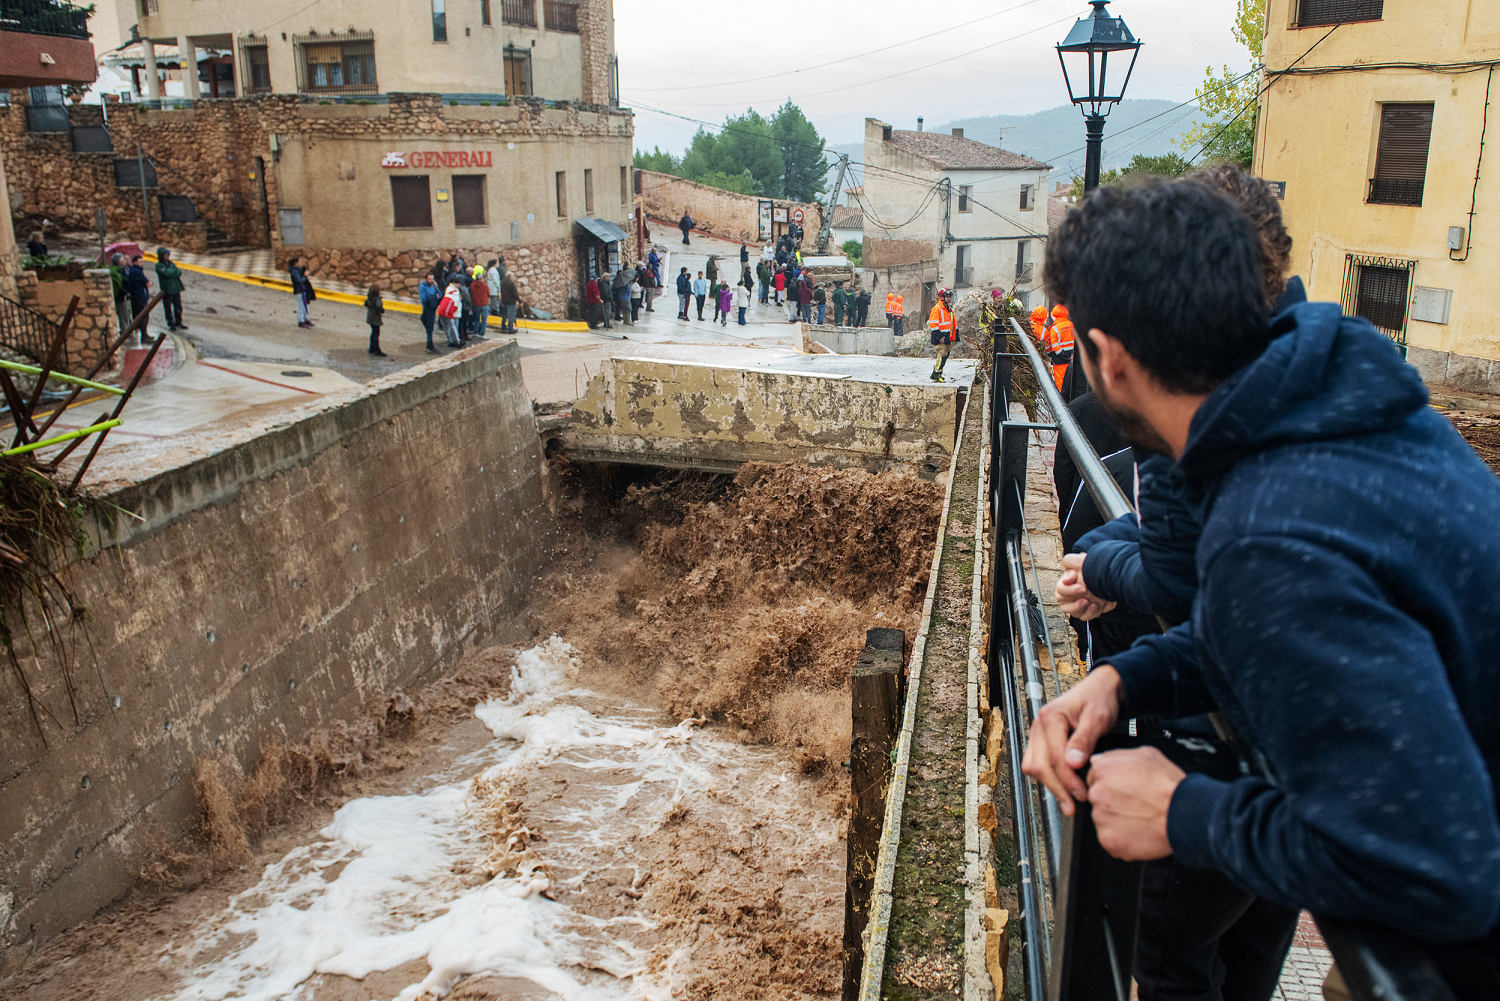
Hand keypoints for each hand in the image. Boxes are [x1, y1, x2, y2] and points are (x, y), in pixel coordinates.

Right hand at [1022, 665, 1123, 813]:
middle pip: (1038, 765)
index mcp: (1050, 717)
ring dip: (1050, 786)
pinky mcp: (1041, 741)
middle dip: (1056, 788)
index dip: (1067, 780)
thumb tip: (1073, 764)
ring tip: (1070, 802)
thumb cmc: (1100, 700)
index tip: (1083, 794)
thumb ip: (1085, 739)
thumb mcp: (1098, 718)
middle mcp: (1038, 725)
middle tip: (1074, 806)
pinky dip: (1049, 779)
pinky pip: (1037, 764)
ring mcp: (1037, 734)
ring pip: (1033, 767)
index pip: (1053, 757)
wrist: (1100, 690)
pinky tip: (1065, 789)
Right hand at [1056, 553, 1114, 620]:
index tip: (1081, 587)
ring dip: (1083, 609)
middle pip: (1065, 606)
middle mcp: (1070, 598)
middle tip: (1085, 595)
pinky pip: (1087, 617)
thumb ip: (1070, 561)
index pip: (1060, 591)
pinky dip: (1092, 613)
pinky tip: (1098, 605)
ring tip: (1093, 603)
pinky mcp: (1088, 612)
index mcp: (1065, 585)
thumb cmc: (1091, 568)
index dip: (1069, 590)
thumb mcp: (1080, 560)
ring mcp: (1079, 606)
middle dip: (1075, 603)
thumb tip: (1068, 576)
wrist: (1109, 575)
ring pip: (1075, 614)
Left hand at [1086, 747, 1184, 860]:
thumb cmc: (1169, 786)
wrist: (1184, 815)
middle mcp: (1097, 793)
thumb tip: (1104, 759)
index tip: (1125, 790)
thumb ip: (1118, 756)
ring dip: (1117, 820)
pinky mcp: (1108, 839)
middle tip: (1135, 805)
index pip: (1096, 777)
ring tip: (1141, 818)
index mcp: (1103, 769)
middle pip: (1098, 798)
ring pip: (1104, 819)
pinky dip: (1122, 839)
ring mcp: (1101, 818)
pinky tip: (1139, 832)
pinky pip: (1110, 839)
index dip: (1112, 784)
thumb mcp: (1146, 754)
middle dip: (1113, 802)